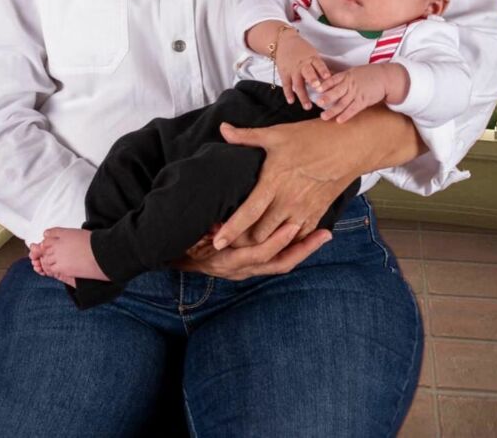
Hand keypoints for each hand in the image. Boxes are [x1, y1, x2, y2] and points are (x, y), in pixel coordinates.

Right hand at [170, 221, 332, 280]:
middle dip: (303, 249)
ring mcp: (246, 270)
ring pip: (281, 263)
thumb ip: (209, 230)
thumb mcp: (192, 234)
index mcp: (227, 261)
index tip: (293, 227)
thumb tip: (220, 225)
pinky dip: (293, 250)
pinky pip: (277, 261)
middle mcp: (240, 270)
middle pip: (278, 263)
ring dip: (303, 250)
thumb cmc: (183, 240)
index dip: (276, 242)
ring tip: (324, 235)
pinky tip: (307, 238)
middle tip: (324, 234)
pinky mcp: (251, 267)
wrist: (172, 255)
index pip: (257, 255)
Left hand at [210, 119, 357, 248]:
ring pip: (278, 240)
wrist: (350, 145)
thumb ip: (247, 136)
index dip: (231, 230)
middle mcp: (288, 201)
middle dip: (242, 241)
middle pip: (259, 234)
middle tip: (228, 241)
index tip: (216, 243)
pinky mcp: (317, 214)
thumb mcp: (277, 134)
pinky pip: (299, 239)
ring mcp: (304, 210)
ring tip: (247, 244)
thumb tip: (223, 128)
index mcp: (273, 181)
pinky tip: (274, 241)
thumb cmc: (312, 137)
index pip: (247, 213)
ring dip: (262, 244)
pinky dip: (285, 243)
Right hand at [275, 31, 330, 108]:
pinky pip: (286, 85)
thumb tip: (332, 78)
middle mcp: (302, 65)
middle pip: (308, 74)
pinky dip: (288, 93)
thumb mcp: (312, 53)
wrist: (283, 42)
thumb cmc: (301, 49)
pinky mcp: (284, 73)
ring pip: (298, 84)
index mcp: (312, 58)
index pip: (318, 64)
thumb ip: (319, 65)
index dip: (323, 71)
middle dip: (313, 81)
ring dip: (302, 95)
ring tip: (307, 106)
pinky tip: (291, 101)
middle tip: (318, 89)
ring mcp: (292, 70)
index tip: (328, 77)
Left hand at [316, 65, 388, 122]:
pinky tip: (339, 120)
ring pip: (342, 103)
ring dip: (332, 111)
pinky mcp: (364, 100)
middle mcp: (350, 84)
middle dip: (326, 98)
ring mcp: (357, 93)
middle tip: (317, 103)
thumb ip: (342, 77)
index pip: (333, 79)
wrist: (385, 77)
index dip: (324, 84)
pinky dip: (346, 115)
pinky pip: (353, 109)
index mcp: (346, 75)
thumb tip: (329, 79)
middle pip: (335, 92)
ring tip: (323, 117)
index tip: (315, 88)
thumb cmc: (368, 74)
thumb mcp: (354, 72)